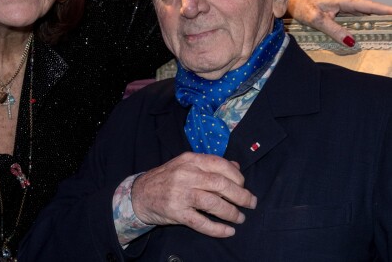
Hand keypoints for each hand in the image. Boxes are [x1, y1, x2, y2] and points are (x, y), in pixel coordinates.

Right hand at [131, 153, 256, 237]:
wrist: (141, 193)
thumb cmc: (167, 178)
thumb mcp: (186, 165)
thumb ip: (210, 165)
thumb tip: (236, 166)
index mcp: (190, 160)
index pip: (219, 164)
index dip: (236, 175)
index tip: (244, 185)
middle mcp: (185, 174)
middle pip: (220, 184)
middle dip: (240, 195)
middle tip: (251, 203)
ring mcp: (180, 194)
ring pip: (213, 203)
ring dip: (231, 212)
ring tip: (240, 218)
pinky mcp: (176, 213)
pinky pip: (201, 222)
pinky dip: (217, 229)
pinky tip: (228, 231)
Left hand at [287, 0, 391, 45]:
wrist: (289, 1)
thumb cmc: (301, 6)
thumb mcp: (317, 19)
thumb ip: (334, 30)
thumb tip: (352, 41)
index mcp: (345, 0)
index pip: (371, 6)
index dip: (386, 11)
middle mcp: (347, 3)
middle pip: (371, 12)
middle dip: (384, 19)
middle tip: (390, 30)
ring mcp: (343, 8)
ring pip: (364, 16)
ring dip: (375, 23)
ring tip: (386, 32)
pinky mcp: (339, 14)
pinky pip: (356, 20)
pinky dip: (363, 26)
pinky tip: (369, 33)